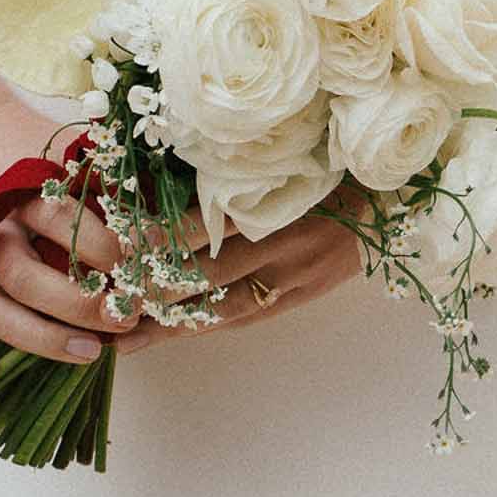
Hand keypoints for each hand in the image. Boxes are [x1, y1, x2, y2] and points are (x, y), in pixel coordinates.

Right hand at [0, 101, 134, 379]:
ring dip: (39, 336)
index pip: (60, 219)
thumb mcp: (92, 162)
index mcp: (28, 192)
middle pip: (21, 275)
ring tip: (91, 352)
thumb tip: (170, 229)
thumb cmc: (62, 162)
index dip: (104, 245)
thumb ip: (122, 188)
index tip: (147, 260)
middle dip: (76, 303)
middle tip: (125, 314)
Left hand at [113, 183, 367, 356]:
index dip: (158, 237)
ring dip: (169, 322)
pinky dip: (204, 327)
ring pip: (220, 307)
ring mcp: (294, 276)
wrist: (393, 199)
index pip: (203, 225)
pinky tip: (170, 337)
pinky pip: (244, 317)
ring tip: (123, 337)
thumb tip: (157, 173)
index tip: (116, 242)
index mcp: (276, 199)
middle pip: (204, 273)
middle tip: (102, 297)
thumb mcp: (282, 159)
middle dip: (150, 287)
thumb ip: (227, 170)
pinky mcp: (302, 297)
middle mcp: (283, 242)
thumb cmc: (330, 166)